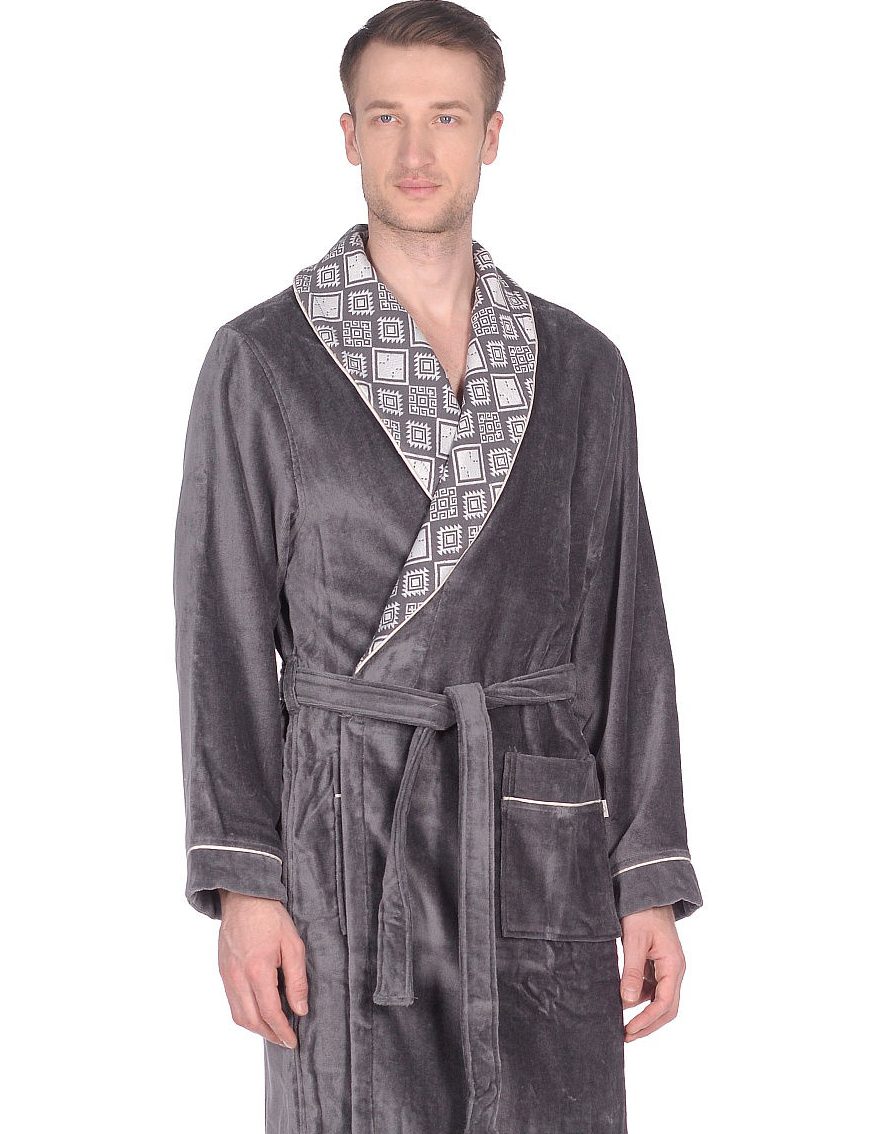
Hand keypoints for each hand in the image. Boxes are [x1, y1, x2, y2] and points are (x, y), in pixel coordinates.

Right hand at [217, 890, 308, 1048]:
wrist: (244, 898)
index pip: (270, 1012)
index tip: (293, 1041)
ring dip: (256, 1028)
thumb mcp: (293, 944)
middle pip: (251, 1020)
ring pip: (238, 1015)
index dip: (282, 1031)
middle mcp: (237, 977)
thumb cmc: (271, 918)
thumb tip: (300, 1010)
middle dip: (269, 1035)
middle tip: (286, 1040)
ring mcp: (226, 976)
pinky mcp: (222, 972)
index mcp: (257, 969)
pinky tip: (259, 1013)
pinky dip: (246, 1015)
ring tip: (274, 1030)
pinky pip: (232, 1003)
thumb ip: (297, 980)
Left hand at [619, 905, 685, 1041]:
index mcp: (673, 964)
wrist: (646, 890)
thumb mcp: (634, 941)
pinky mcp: (657, 962)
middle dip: (648, 1024)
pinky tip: (624, 1001)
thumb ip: (632, 971)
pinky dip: (640, 998)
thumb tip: (628, 1002)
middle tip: (626, 1036)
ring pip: (659, 999)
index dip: (648, 1021)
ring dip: (644, 1013)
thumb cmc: (642, 911)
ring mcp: (667, 966)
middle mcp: (674, 968)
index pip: (665, 1003)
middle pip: (666, 1007)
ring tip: (623, 1023)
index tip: (630, 1031)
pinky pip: (652, 987)